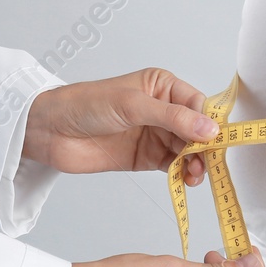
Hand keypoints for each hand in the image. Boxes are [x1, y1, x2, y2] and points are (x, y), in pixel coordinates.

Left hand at [23, 70, 217, 183]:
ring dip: (195, 163)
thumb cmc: (85, 104)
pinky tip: (185, 180)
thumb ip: (173, 118)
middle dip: (204, 147)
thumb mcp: (132, 105)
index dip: (209, 122)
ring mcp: (155, 134)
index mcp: (162, 86)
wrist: (48, 131)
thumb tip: (210, 130)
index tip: (217, 141)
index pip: (197, 104)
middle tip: (207, 164)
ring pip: (188, 150)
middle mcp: (162, 109)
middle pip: (197, 130)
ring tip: (194, 175)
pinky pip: (173, 165)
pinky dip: (182, 174)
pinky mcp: (146, 157)